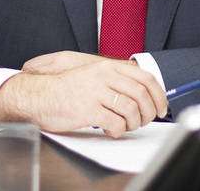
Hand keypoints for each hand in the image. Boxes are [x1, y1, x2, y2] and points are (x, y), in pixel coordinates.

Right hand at [0, 54, 167, 137]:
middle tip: (143, 121)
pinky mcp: (87, 110)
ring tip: (124, 126)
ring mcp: (95, 92)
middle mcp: (103, 76)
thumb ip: (115, 81)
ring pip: (131, 111)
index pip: (145, 77)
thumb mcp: (93, 77)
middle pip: (141, 95)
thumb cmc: (67, 90)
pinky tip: (110, 129)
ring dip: (133, 124)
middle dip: (148, 113)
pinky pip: (115, 124)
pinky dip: (118, 131)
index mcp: (107, 67)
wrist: (38, 95)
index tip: (161, 107)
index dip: (158, 94)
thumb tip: (143, 94)